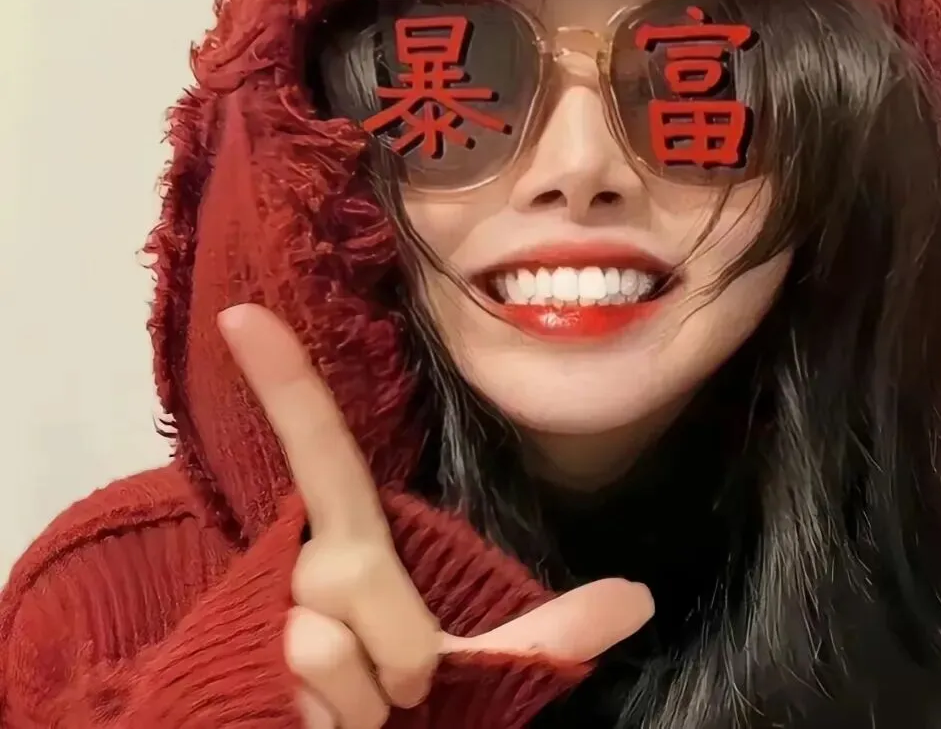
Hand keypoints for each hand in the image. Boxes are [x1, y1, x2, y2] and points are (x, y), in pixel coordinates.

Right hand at [219, 304, 654, 728]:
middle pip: (357, 575)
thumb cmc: (402, 706)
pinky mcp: (240, 656)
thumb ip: (548, 632)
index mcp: (353, 541)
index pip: (321, 450)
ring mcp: (263, 609)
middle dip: (402, 648)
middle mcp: (299, 561)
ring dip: (369, 698)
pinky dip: (342, 718)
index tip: (245, 312)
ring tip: (356, 709)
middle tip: (403, 690)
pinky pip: (316, 675)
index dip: (285, 381)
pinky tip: (317, 722)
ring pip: (334, 643)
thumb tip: (639, 598)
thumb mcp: (478, 665)